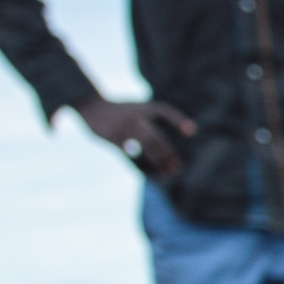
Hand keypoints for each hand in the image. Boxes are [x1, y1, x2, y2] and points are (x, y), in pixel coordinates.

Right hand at [75, 97, 196, 178]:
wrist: (92, 107)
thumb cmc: (125, 112)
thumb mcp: (142, 110)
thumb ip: (164, 121)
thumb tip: (189, 133)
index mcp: (144, 109)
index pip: (164, 111)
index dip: (178, 120)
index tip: (191, 131)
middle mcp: (135, 119)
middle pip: (154, 138)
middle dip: (167, 153)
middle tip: (178, 168)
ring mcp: (124, 130)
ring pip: (144, 149)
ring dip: (157, 163)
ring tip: (169, 173)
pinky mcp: (114, 142)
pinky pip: (131, 157)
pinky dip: (142, 168)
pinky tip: (154, 176)